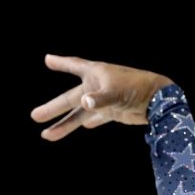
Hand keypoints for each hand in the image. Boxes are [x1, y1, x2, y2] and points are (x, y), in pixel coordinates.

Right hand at [30, 54, 173, 141]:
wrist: (159, 101)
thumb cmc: (136, 88)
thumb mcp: (116, 92)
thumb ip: (99, 99)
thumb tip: (84, 103)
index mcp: (95, 74)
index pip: (74, 65)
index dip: (61, 62)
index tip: (48, 59)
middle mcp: (97, 86)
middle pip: (70, 98)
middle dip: (53, 108)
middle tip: (35, 116)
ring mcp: (104, 100)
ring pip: (79, 114)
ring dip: (65, 125)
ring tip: (47, 135)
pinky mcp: (113, 112)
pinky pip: (97, 117)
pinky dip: (91, 121)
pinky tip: (85, 125)